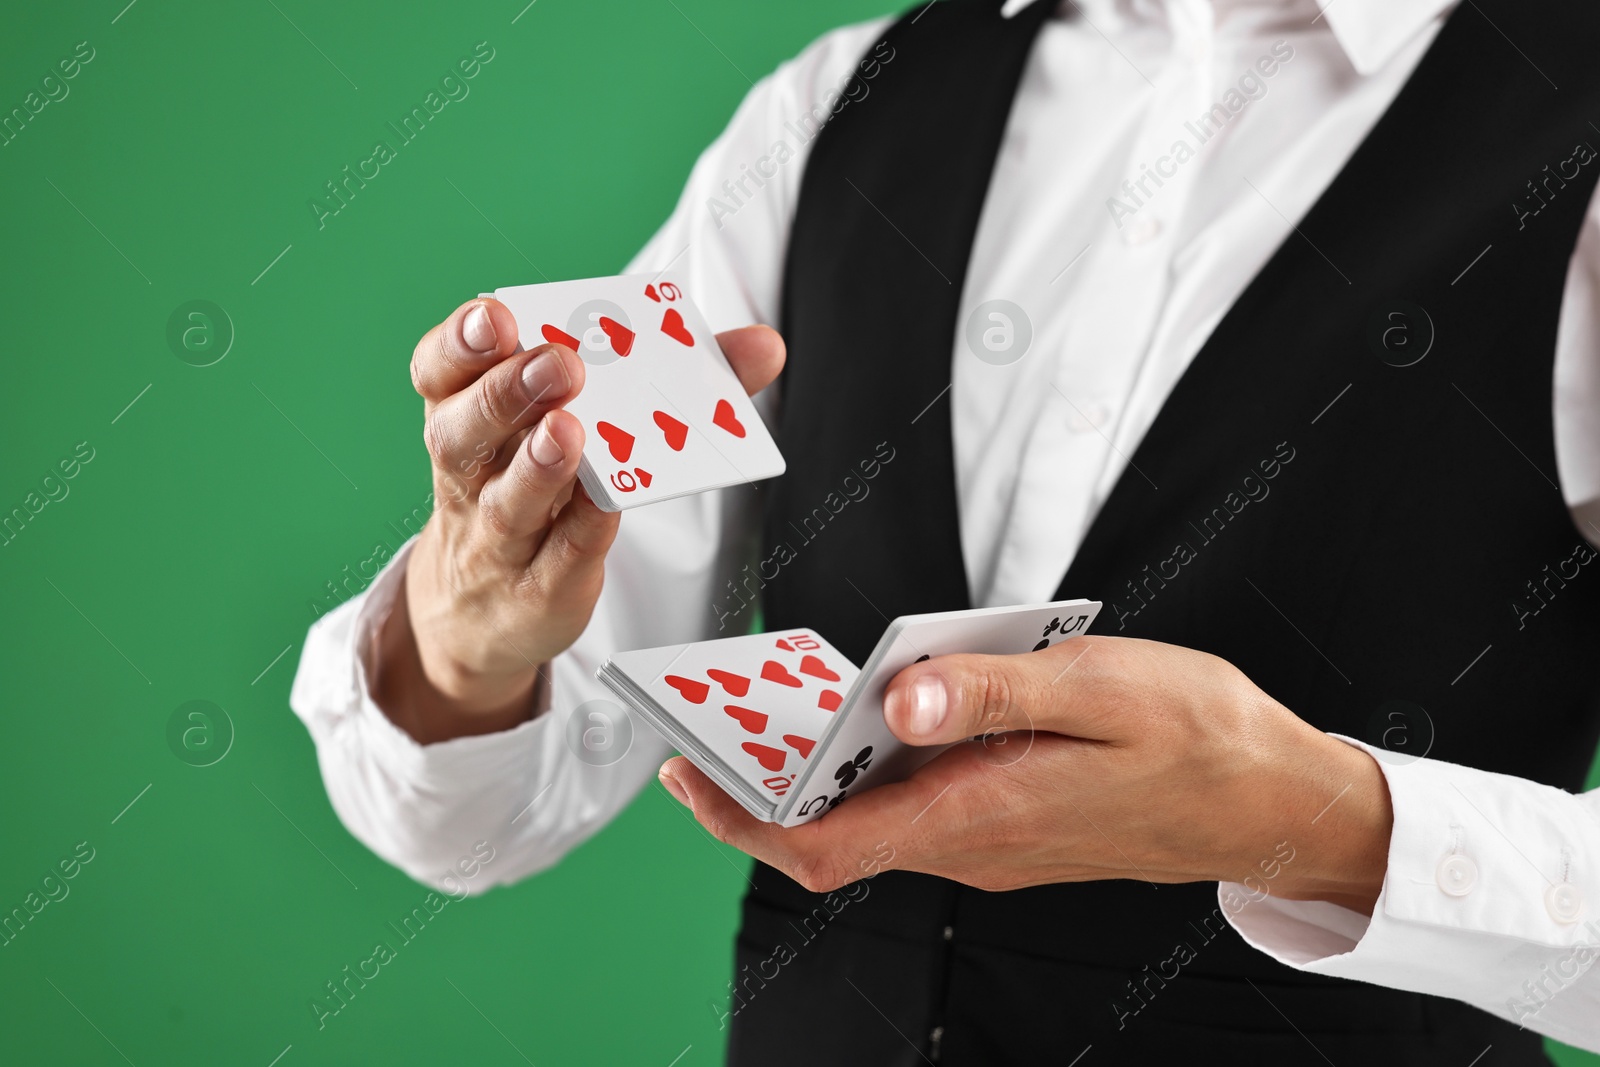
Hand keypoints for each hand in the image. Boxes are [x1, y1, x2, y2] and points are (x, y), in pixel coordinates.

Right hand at [375, 298, 785, 742]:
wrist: (489, 609)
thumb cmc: (543, 489)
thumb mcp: (584, 426)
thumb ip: (674, 379)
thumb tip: (763, 345)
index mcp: (469, 415)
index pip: (441, 372)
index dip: (461, 342)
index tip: (496, 314)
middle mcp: (471, 473)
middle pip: (465, 430)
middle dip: (507, 391)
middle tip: (560, 365)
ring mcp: (497, 538)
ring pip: (506, 501)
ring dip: (538, 465)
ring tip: (569, 432)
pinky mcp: (536, 590)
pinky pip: (559, 557)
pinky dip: (582, 528)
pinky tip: (609, 505)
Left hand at [660, 635, 1392, 912]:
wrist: (1273, 801)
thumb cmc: (1200, 739)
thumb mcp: (1099, 689)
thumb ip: (993, 694)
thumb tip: (897, 698)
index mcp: (981, 815)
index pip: (826, 846)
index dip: (742, 818)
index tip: (687, 771)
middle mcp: (973, 844)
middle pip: (836, 831)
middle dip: (764, 783)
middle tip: (719, 712)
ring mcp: (992, 841)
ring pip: (877, 814)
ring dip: (824, 767)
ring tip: (788, 698)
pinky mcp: (1011, 823)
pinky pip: (922, 800)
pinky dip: (882, 760)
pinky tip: (886, 703)